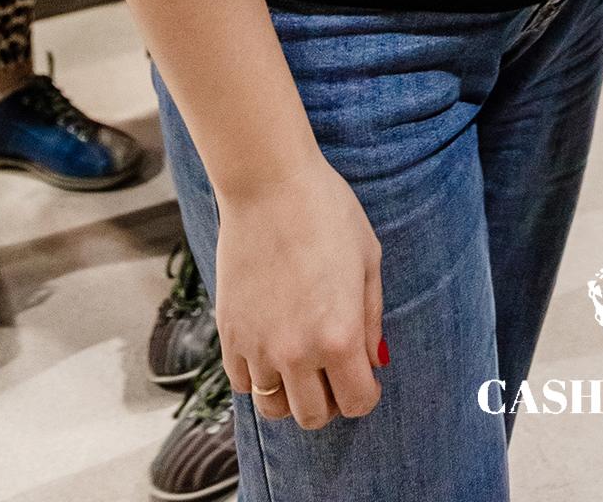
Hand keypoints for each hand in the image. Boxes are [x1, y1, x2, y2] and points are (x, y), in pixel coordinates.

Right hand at [217, 157, 384, 431]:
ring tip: (300, 360)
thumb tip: (374, 362)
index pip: (357, 404)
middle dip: (330, 401)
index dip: (366, 393)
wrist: (269, 184)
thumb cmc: (327, 212)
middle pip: (313, 417)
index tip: (364, 376)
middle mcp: (297, 352)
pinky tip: (271, 346)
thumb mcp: (367, 260)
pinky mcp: (229, 334)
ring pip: (274, 407)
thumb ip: (372, 318)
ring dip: (292, 392)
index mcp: (340, 336)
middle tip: (333, 371)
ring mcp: (258, 346)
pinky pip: (243, 383)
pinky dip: (259, 376)